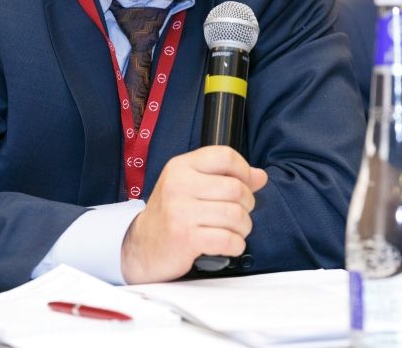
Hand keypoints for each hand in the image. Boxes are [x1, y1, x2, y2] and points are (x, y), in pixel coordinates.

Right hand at [120, 145, 267, 283]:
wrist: (141, 246)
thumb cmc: (170, 215)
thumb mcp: (191, 186)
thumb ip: (224, 178)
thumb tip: (260, 176)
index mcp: (181, 167)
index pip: (225, 156)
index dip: (244, 170)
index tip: (246, 184)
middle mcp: (179, 185)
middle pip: (236, 188)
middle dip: (247, 205)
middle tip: (239, 213)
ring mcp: (181, 212)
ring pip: (235, 215)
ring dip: (243, 228)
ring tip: (234, 231)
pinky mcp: (185, 238)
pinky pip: (228, 239)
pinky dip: (235, 245)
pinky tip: (228, 244)